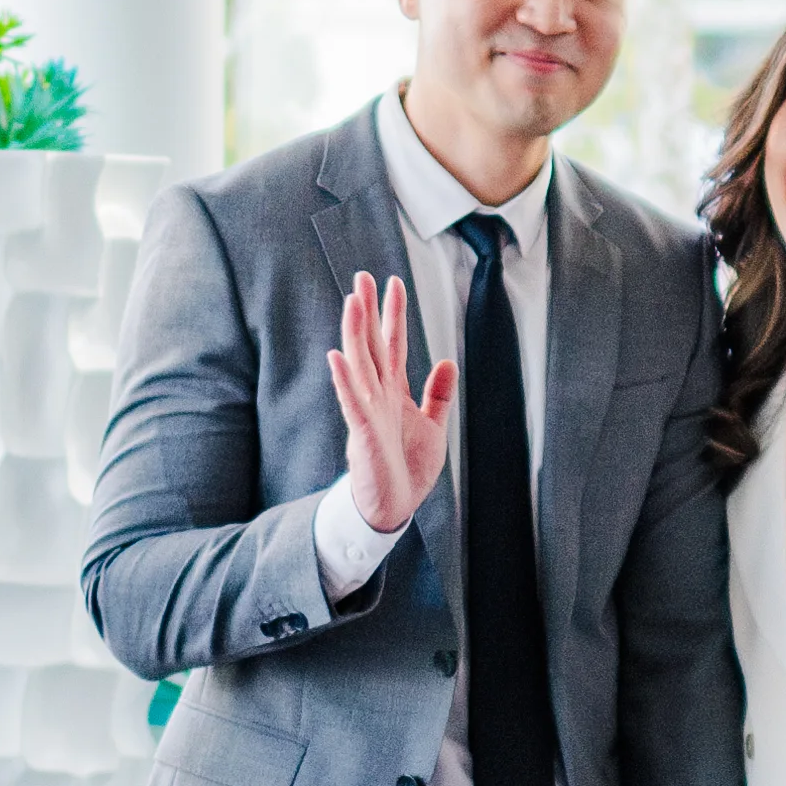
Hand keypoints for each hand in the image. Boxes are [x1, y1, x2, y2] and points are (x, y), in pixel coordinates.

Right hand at [326, 275, 451, 538]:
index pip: (393, 344)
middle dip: (367, 312)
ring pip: (359, 366)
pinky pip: (353, 403)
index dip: (393, 314)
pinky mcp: (363, 435)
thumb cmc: (407, 470)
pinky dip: (344, 380)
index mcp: (394, 392)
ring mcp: (368, 413)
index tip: (393, 282)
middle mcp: (378, 396)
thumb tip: (448, 361)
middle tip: (362, 277)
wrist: (395, 508)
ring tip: (352, 302)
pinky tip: (337, 357)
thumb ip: (438, 395)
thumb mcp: (434, 427)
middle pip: (370, 345)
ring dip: (354, 334)